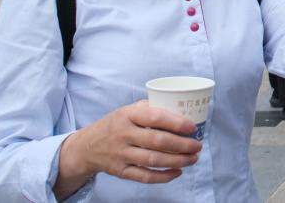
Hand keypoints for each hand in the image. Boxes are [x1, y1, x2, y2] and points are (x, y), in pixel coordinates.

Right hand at [60, 101, 200, 184]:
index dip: (175, 123)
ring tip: (193, 158)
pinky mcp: (120, 171)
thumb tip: (183, 110)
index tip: (192, 127)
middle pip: (157, 141)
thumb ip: (151, 108)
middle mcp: (123, 134)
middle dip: (182, 145)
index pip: (154, 117)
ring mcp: (120, 154)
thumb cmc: (116, 124)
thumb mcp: (129, 110)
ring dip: (177, 161)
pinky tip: (177, 172)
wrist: (86, 146)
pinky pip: (144, 176)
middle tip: (198, 146)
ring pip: (153, 160)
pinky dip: (163, 176)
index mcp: (128, 115)